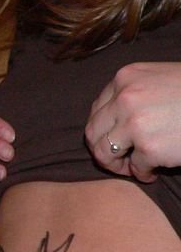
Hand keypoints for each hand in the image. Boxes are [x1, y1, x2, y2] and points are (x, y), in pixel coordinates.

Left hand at [86, 62, 180, 182]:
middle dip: (102, 151)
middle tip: (117, 161)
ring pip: (104, 153)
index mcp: (125, 77)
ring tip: (133, 168)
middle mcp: (125, 97)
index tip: (112, 141)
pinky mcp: (148, 146)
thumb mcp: (160, 79)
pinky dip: (142, 174)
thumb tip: (108, 123)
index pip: (97, 109)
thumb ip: (133, 94)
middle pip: (93, 133)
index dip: (102, 130)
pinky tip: (154, 172)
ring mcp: (134, 122)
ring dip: (117, 165)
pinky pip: (134, 167)